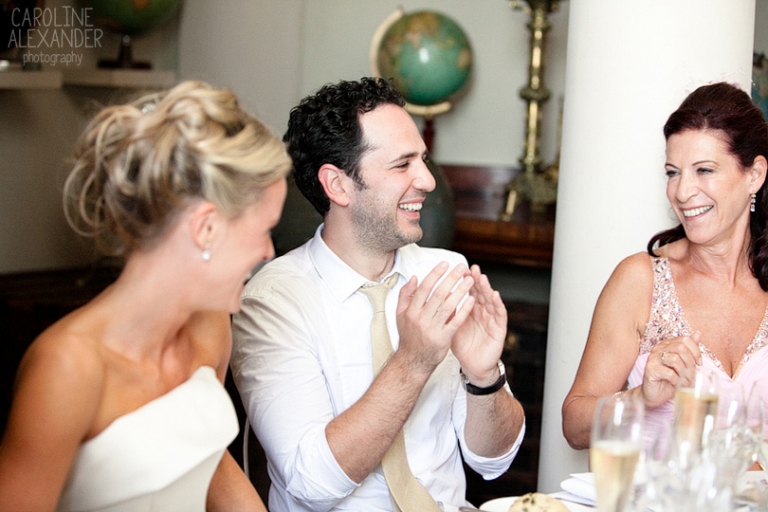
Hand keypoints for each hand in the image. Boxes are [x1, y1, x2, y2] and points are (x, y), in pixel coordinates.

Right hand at [395, 262, 474, 371]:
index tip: (445, 264)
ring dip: (461, 291)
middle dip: (451, 278)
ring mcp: (432, 329)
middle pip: (438, 294)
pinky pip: (456, 321)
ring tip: (470, 280)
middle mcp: (421, 319)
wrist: (413, 361)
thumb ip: (405, 295)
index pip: (424, 288)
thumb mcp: (400, 314)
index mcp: (410, 311)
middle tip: (461, 268)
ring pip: (449, 306)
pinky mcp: (443, 338)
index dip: (435, 274)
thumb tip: (415, 278)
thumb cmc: (409, 336)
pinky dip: (464, 310)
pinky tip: (471, 300)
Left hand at [451, 265, 507, 384]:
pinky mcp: (499, 329)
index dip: (464, 280)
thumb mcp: (451, 325)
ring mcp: (491, 319)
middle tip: (470, 268)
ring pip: (490, 300)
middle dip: (475, 280)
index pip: (468, 291)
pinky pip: (500, 315)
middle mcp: (482, 312)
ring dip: (486, 288)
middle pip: (480, 292)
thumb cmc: (463, 345)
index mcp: (470, 310)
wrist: (473, 365)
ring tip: (481, 277)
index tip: (458, 269)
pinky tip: (495, 296)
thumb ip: (447, 311)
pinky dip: (498, 305)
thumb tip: (436, 295)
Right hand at [641, 332, 701, 407]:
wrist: (654, 393)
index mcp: (667, 345)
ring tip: (686, 381)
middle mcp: (659, 349)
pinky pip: (668, 373)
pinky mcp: (650, 370)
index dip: (696, 351)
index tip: (699, 364)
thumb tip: (697, 334)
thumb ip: (689, 350)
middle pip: (680, 348)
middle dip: (690, 363)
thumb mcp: (683, 364)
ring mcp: (653, 358)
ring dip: (684, 373)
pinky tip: (677, 384)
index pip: (685, 340)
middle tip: (692, 374)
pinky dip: (677, 380)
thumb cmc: (669, 379)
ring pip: (675, 359)